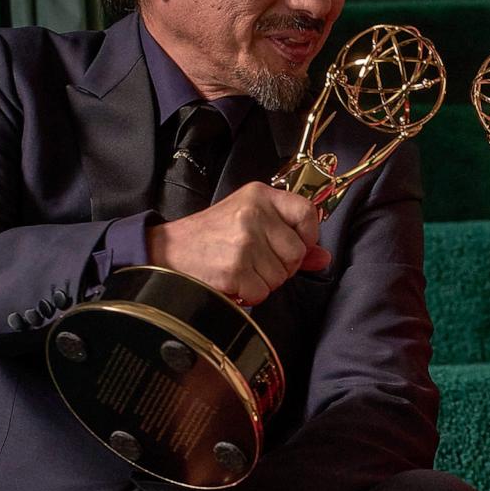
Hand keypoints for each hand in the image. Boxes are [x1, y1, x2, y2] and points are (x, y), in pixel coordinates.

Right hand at [147, 182, 331, 304]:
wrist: (165, 251)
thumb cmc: (209, 237)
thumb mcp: (248, 222)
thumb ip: (288, 237)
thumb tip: (323, 257)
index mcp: (259, 195)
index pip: (307, 213)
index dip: (308, 236)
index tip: (293, 246)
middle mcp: (254, 213)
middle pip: (297, 252)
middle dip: (281, 266)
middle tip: (254, 262)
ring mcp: (244, 241)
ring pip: (281, 276)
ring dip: (263, 282)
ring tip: (239, 270)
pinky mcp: (234, 268)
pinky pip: (262, 292)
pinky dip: (249, 295)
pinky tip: (232, 281)